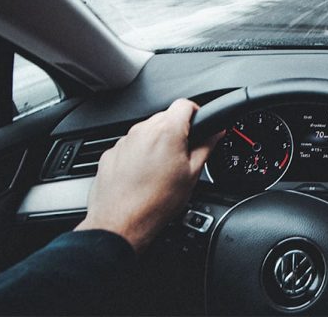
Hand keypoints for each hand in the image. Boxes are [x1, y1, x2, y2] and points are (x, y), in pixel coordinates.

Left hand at [75, 99, 219, 252]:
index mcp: (167, 131)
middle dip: (177, 131)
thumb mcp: (192, 174)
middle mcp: (143, 130)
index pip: (185, 104)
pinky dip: (140, 154)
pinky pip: (131, 145)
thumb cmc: (156, 202)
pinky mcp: (111, 153)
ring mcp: (124, 141)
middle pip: (166, 117)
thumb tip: (216, 134)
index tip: (199, 126)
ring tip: (163, 170)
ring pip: (148, 131)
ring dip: (158, 143)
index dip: (196, 113)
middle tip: (184, 155)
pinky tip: (145, 176)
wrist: (121, 223)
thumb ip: (206, 147)